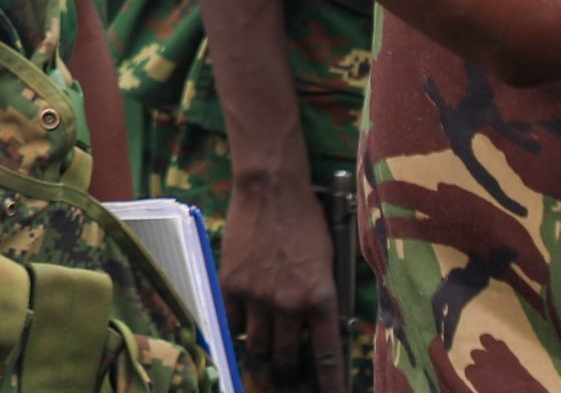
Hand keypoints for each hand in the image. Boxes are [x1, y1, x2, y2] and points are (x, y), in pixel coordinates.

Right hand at [215, 169, 340, 388]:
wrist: (271, 188)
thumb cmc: (307, 219)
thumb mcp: (329, 260)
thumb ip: (323, 298)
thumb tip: (318, 329)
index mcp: (321, 297)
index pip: (327, 356)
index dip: (330, 384)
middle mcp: (289, 303)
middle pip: (287, 358)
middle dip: (291, 372)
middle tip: (291, 374)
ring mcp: (256, 296)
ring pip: (258, 346)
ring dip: (264, 352)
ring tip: (268, 349)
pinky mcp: (231, 285)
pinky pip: (233, 323)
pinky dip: (239, 328)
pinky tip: (246, 322)